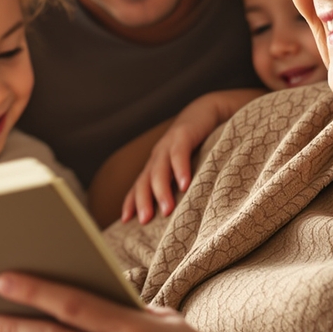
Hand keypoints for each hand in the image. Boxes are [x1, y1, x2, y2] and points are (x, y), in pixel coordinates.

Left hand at [121, 89, 258, 223]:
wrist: (206, 110)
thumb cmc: (196, 143)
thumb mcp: (184, 164)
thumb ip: (177, 183)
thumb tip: (176, 211)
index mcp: (156, 164)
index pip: (139, 186)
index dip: (131, 202)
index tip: (126, 220)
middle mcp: (158, 156)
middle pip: (145, 180)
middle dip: (142, 201)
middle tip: (144, 221)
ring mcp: (169, 145)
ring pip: (159, 170)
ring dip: (161, 190)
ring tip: (167, 210)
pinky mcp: (183, 134)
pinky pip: (179, 154)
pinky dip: (180, 169)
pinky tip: (184, 184)